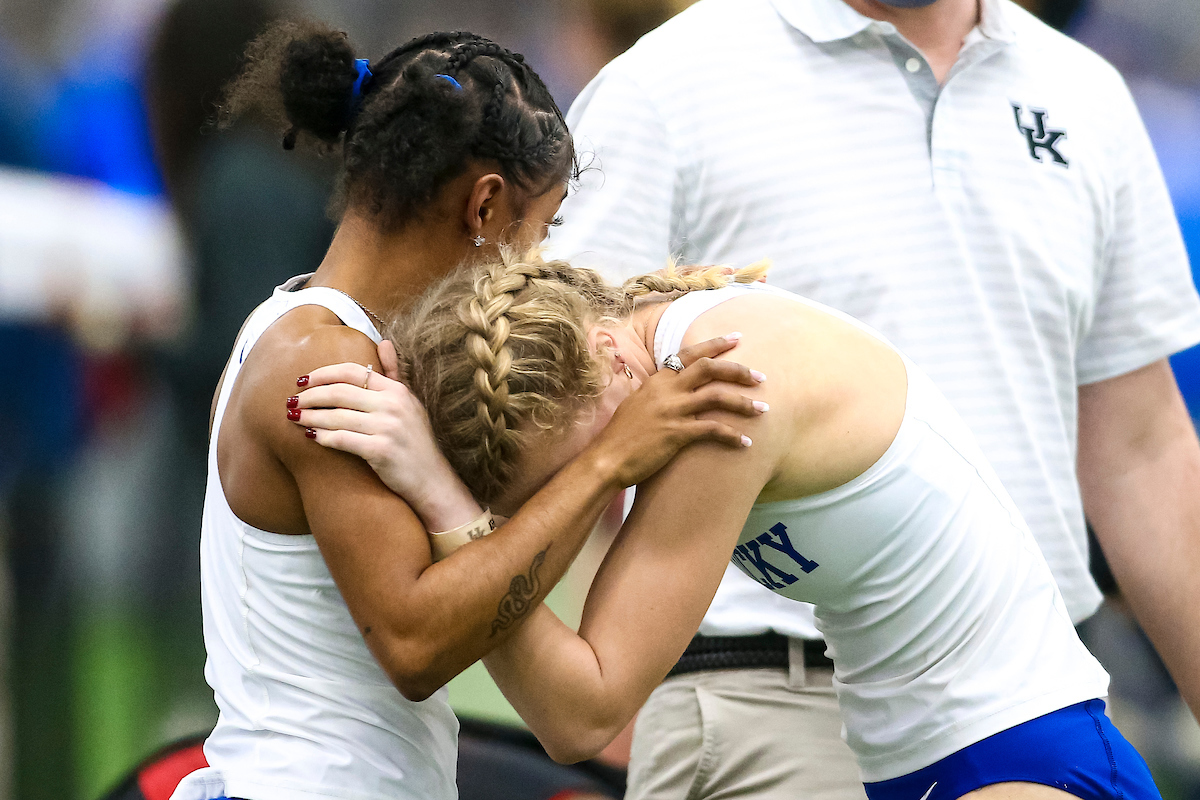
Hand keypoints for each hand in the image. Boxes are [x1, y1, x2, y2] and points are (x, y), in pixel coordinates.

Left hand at [290, 341, 476, 527]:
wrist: (432, 480)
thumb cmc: (417, 442)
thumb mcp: (411, 403)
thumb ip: (395, 373)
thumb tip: (383, 342)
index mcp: (397, 390)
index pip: (352, 372)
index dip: (323, 374)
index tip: (303, 380)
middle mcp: (394, 405)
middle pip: (339, 392)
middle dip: (310, 396)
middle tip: (291, 401)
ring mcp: (388, 427)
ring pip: (336, 416)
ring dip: (309, 416)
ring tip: (293, 418)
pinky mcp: (381, 450)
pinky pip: (342, 439)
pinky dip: (322, 437)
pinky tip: (311, 437)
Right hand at [591, 333, 765, 488]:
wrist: (606, 459)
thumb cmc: (621, 435)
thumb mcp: (638, 403)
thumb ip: (659, 393)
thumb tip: (675, 388)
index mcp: (658, 380)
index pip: (691, 354)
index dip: (716, 344)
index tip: (737, 338)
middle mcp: (667, 390)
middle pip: (710, 369)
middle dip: (739, 370)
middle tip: (761, 377)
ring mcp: (672, 411)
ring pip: (718, 397)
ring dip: (744, 403)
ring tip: (763, 409)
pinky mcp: (677, 434)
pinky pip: (713, 430)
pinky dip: (733, 436)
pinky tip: (746, 443)